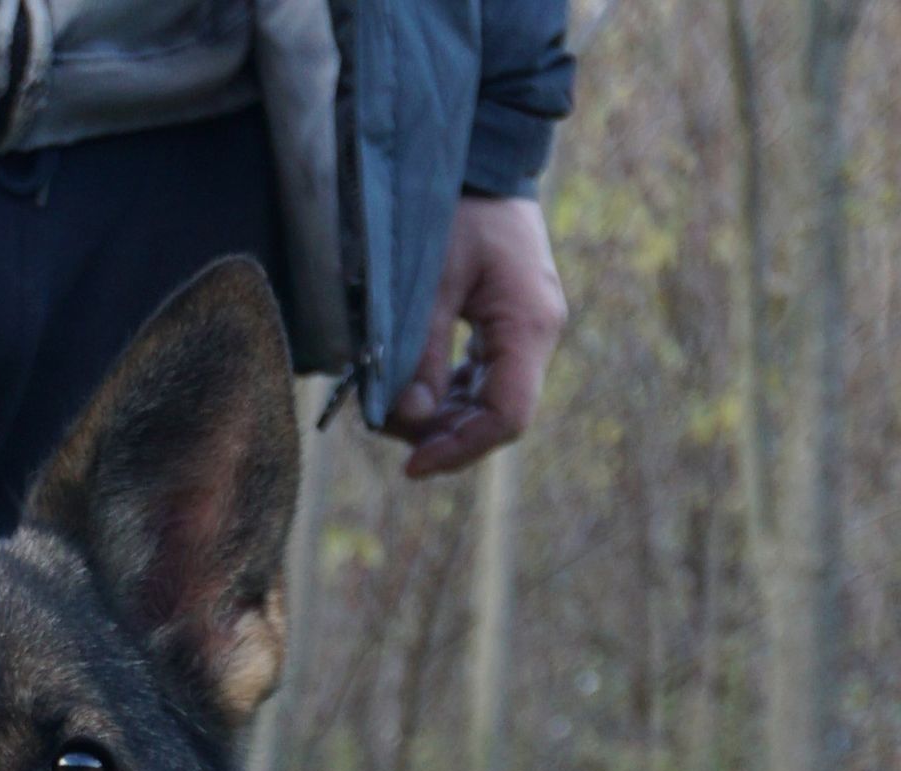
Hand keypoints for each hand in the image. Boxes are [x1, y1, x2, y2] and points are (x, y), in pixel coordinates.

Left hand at [387, 194, 567, 480]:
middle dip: (441, 434)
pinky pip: (479, 376)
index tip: (412, 466)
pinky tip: (409, 387)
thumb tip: (411, 421)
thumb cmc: (454, 207)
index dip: (460, 450)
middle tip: (384, 425)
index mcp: (528, 324)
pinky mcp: (508, 324)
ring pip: (485, 401)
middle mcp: (537, 334)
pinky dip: (444, 391)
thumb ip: (421, 353)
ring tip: (388, 405)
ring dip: (438, 416)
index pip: (507, 417)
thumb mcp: (429, 280)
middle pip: (496, 416)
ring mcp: (524, 330)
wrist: (481, 154)